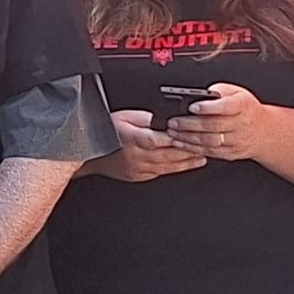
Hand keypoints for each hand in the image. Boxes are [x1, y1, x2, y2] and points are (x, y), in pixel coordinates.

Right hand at [91, 110, 207, 181]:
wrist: (84, 155)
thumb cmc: (100, 133)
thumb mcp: (122, 117)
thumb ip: (144, 118)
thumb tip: (163, 119)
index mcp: (134, 139)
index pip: (163, 139)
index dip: (180, 138)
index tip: (195, 136)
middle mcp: (138, 156)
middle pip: (170, 154)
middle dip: (190, 151)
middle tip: (208, 147)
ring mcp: (138, 168)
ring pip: (168, 166)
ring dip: (187, 162)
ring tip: (202, 157)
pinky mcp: (138, 176)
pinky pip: (160, 173)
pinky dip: (175, 169)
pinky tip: (185, 166)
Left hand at [163, 83, 266, 162]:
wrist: (265, 131)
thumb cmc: (246, 108)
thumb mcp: (236, 92)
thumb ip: (218, 91)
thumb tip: (199, 94)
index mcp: (243, 105)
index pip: (226, 107)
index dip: (208, 107)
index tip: (192, 107)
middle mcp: (242, 124)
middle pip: (213, 125)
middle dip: (189, 124)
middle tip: (173, 121)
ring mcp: (237, 140)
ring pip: (210, 140)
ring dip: (188, 137)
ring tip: (172, 132)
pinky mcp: (231, 153)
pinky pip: (210, 152)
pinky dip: (192, 148)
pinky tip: (180, 143)